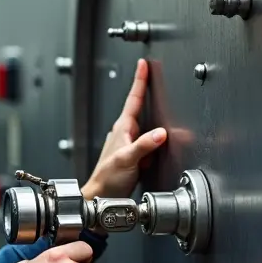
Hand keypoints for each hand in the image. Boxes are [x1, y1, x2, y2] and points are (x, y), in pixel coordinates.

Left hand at [83, 58, 166, 199]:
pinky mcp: (134, 155)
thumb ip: (144, 146)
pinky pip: (147, 140)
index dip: (139, 80)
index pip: (133, 99)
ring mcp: (128, 143)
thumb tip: (161, 133)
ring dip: (151, 116)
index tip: (143, 64)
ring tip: (157, 105)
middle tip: (151, 73)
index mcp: (122, 129)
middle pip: (138, 106)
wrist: (101, 198)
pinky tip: (158, 141)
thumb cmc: (107, 180)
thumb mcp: (127, 160)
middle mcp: (124, 133)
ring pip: (144, 124)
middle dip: (145, 90)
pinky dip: (154, 137)